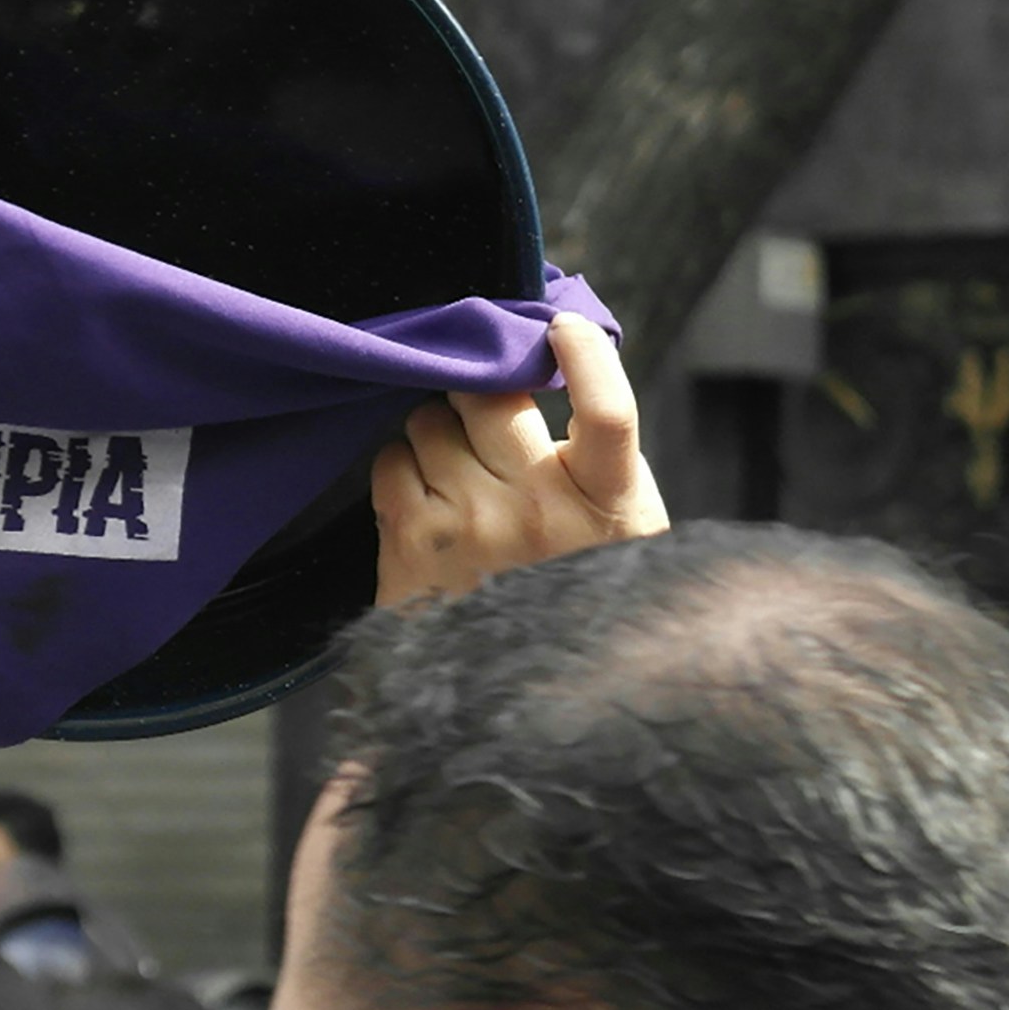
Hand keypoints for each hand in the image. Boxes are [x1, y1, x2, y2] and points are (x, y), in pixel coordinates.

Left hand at [373, 312, 668, 603]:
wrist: (518, 681)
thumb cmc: (574, 579)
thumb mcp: (619, 520)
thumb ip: (599, 449)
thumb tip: (556, 354)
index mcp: (606, 502)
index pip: (607, 411)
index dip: (584, 356)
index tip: (562, 328)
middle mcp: (537, 514)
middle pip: (487, 398)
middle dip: (479, 390)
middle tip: (484, 412)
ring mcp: (470, 530)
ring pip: (428, 421)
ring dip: (438, 430)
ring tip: (458, 467)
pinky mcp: (411, 548)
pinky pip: (389, 461)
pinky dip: (404, 466)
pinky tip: (428, 496)